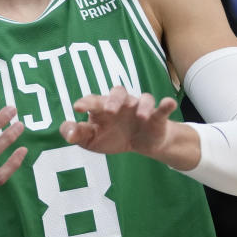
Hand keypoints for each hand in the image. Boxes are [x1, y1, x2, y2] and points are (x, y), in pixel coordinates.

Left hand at [59, 86, 177, 159]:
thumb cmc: (112, 136)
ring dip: (141, 106)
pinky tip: (168, 103)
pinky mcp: (155, 116)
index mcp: (103, 108)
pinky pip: (161, 108)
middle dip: (113, 100)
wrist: (141, 144)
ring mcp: (139, 108)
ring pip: (141, 99)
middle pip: (117, 92)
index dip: (85, 102)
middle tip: (109, 111)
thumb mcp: (91, 140)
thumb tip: (67, 134)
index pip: (93, 100)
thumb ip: (78, 134)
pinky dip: (165, 105)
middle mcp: (121, 104)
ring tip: (140, 116)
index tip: (77, 108)